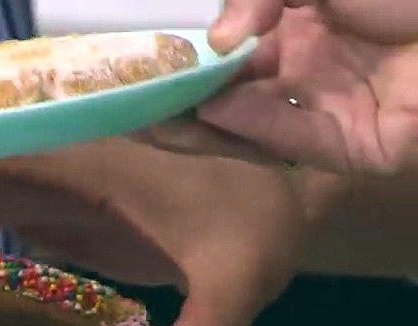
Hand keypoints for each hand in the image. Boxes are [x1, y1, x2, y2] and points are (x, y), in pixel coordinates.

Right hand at [140, 0, 417, 173]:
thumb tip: (217, 42)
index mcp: (308, 22)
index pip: (235, 45)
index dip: (191, 52)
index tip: (145, 58)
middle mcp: (312, 68)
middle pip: (234, 89)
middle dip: (184, 94)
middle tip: (132, 97)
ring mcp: (329, 109)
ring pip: (252, 121)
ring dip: (201, 118)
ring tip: (152, 114)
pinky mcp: (347, 149)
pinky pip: (289, 139)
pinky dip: (247, 127)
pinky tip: (208, 113)